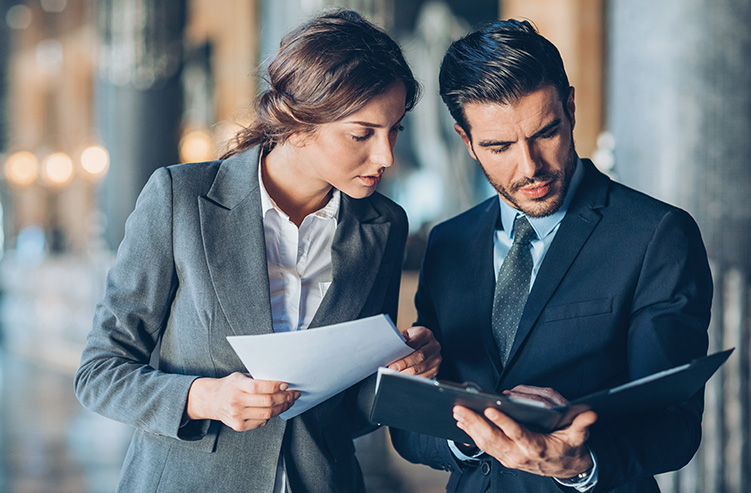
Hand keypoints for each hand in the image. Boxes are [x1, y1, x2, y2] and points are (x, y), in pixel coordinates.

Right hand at [186, 372, 299, 430]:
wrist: (210, 400)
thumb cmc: (229, 386)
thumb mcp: (240, 377)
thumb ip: (257, 380)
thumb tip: (281, 383)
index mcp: (236, 385)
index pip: (259, 386)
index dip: (276, 386)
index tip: (287, 385)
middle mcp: (236, 401)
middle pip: (267, 401)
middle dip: (285, 398)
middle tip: (294, 394)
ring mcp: (237, 415)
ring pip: (267, 413)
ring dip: (282, 408)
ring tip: (289, 402)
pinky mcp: (238, 426)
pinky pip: (261, 422)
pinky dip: (270, 416)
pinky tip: (274, 410)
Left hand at [387, 325, 440, 377]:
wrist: (424, 344)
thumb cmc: (413, 339)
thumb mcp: (407, 335)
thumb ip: (401, 339)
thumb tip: (394, 348)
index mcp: (426, 334)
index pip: (414, 343)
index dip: (403, 352)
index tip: (394, 359)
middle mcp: (434, 346)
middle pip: (419, 357)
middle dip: (404, 364)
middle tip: (393, 368)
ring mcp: (436, 359)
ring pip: (420, 369)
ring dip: (406, 373)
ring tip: (396, 373)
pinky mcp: (435, 370)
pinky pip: (422, 377)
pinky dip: (411, 378)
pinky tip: (404, 376)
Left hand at [453, 385, 596, 476]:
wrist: (564, 468)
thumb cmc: (568, 448)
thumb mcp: (578, 437)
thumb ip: (581, 425)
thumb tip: (589, 415)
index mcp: (536, 448)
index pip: (517, 434)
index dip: (504, 422)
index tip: (491, 409)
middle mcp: (519, 455)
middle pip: (493, 439)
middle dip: (475, 423)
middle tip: (460, 408)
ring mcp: (509, 457)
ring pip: (485, 443)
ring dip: (469, 427)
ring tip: (457, 412)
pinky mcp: (503, 457)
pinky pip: (484, 446)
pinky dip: (471, 433)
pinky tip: (462, 422)